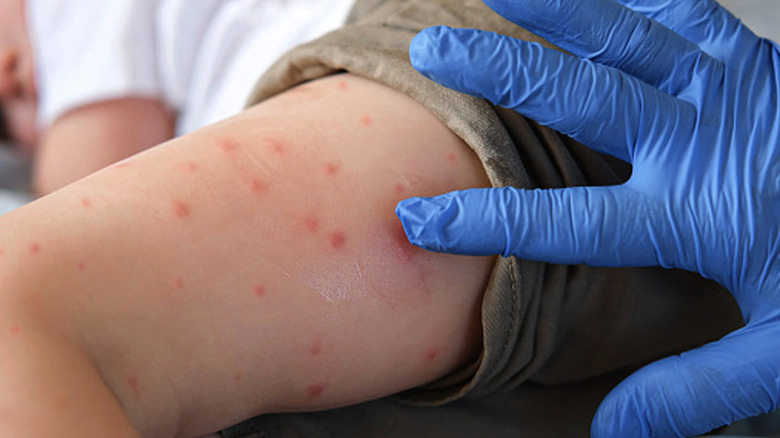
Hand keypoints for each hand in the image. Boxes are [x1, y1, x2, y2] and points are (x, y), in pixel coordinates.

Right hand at [395, 0, 779, 435]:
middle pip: (580, 97)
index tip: (420, 218)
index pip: (565, 223)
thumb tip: (615, 427)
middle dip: (497, 76)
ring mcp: (729, 89)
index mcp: (696, 214)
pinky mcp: (750, 63)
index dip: (485, 222)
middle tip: (432, 53)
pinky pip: (682, 13)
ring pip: (624, 35)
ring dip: (553, 10)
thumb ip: (692, 386)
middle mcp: (701, 140)